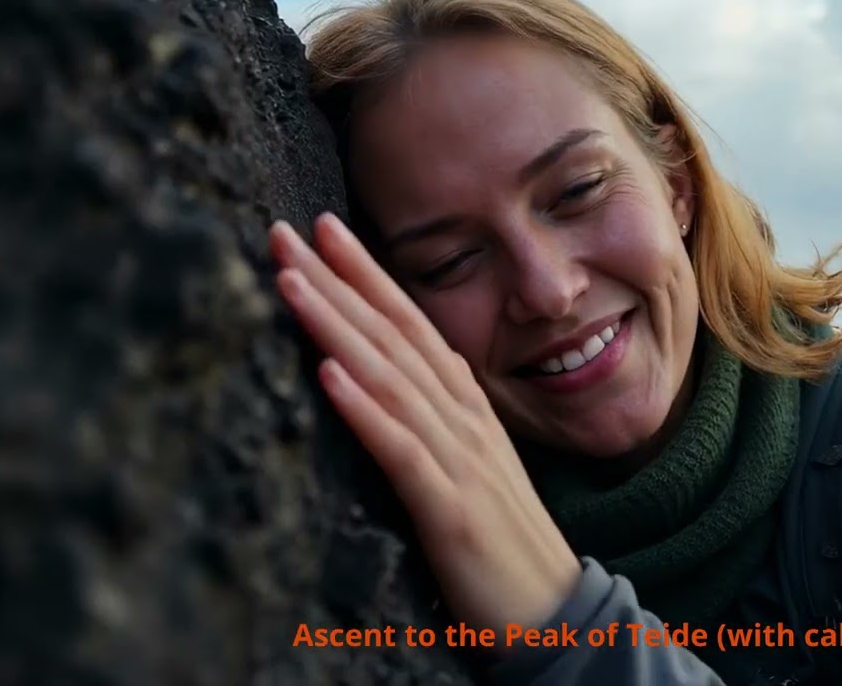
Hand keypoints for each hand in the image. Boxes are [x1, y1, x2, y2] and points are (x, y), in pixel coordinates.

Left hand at [267, 213, 581, 637]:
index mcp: (467, 409)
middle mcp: (464, 421)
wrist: (555, 611)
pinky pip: (401, 450)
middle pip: (394, 336)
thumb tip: (408, 371)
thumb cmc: (504, 542)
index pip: (412, 326)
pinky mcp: (449, 508)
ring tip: (291, 281)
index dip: (368, 276)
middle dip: (339, 280)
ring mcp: (459, 461)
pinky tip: (328, 375)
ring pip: (389, 379)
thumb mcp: (474, 467)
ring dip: (337, 326)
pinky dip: (364, 409)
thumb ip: (441, 418)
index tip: (324, 231)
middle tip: (287, 230)